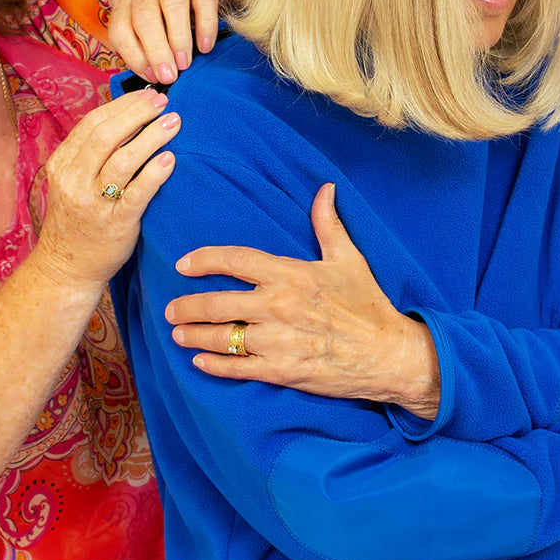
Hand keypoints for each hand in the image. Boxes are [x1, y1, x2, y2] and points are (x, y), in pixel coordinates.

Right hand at [34, 89, 180, 289]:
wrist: (67, 267)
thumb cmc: (77, 219)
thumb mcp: (72, 181)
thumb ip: (91, 153)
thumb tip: (127, 117)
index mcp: (62, 164)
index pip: (92, 123)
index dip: (122, 105)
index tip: (146, 95)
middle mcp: (73, 180)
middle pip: (106, 135)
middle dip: (137, 113)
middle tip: (163, 102)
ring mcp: (93, 203)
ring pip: (122, 160)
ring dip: (150, 137)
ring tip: (173, 122)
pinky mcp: (115, 223)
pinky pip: (136, 193)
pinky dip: (154, 173)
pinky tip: (170, 159)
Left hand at [107, 0, 229, 84]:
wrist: (214, 1)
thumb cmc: (178, 27)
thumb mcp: (156, 39)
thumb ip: (148, 55)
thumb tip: (153, 79)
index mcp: (128, 4)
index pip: (120, 29)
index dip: (133, 56)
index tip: (151, 77)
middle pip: (144, 16)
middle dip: (155, 50)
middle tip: (169, 76)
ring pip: (171, 3)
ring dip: (177, 37)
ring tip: (184, 63)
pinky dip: (205, 25)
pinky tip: (205, 47)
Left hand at [165, 183, 440, 414]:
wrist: (389, 354)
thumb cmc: (368, 305)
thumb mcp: (348, 259)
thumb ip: (328, 223)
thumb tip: (324, 189)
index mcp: (290, 274)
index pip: (235, 260)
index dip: (203, 260)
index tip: (183, 264)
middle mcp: (278, 306)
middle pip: (216, 303)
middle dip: (186, 306)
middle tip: (170, 308)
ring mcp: (277, 341)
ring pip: (221, 337)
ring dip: (193, 335)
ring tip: (178, 333)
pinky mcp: (282, 371)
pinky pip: (237, 368)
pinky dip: (214, 365)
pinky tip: (199, 361)